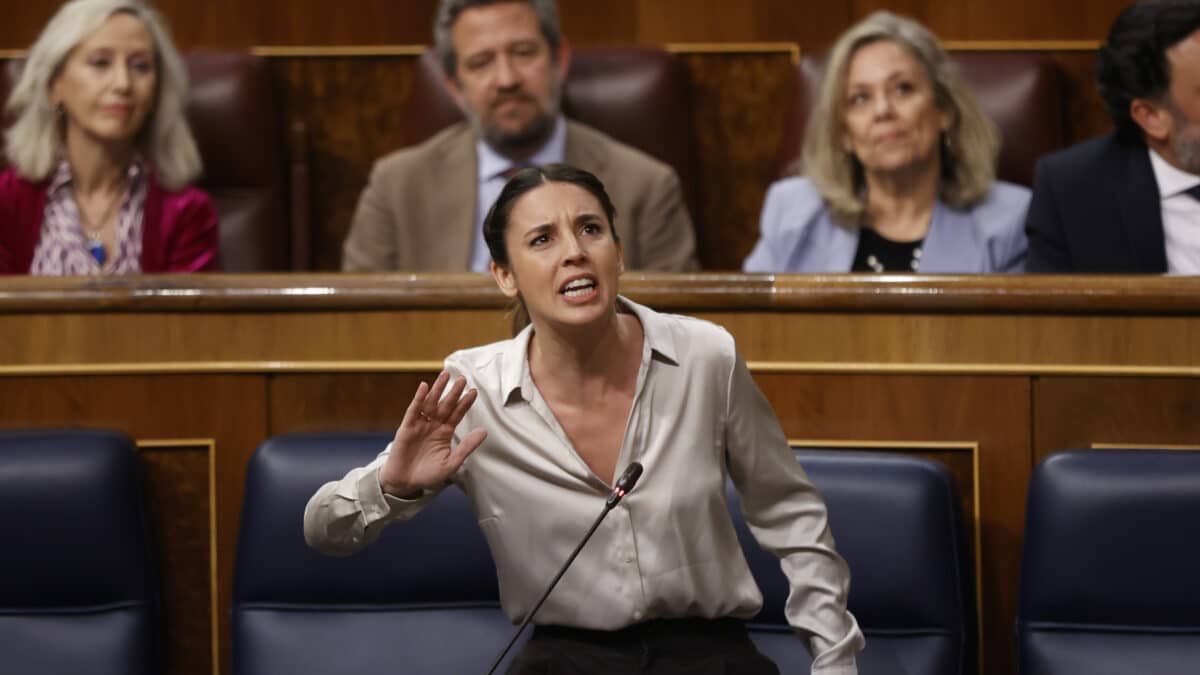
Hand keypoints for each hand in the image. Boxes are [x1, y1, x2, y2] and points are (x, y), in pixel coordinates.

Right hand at [379, 371, 486, 496]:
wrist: (405, 483)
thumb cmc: (428, 474)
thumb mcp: (452, 463)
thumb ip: (466, 447)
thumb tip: (483, 431)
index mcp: (445, 432)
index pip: (457, 414)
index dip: (464, 403)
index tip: (474, 391)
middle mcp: (433, 425)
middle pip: (445, 405)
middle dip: (454, 392)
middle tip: (463, 378)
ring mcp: (420, 425)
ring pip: (430, 403)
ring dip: (437, 389)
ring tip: (445, 375)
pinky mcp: (406, 427)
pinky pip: (413, 410)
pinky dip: (418, 398)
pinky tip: (424, 387)